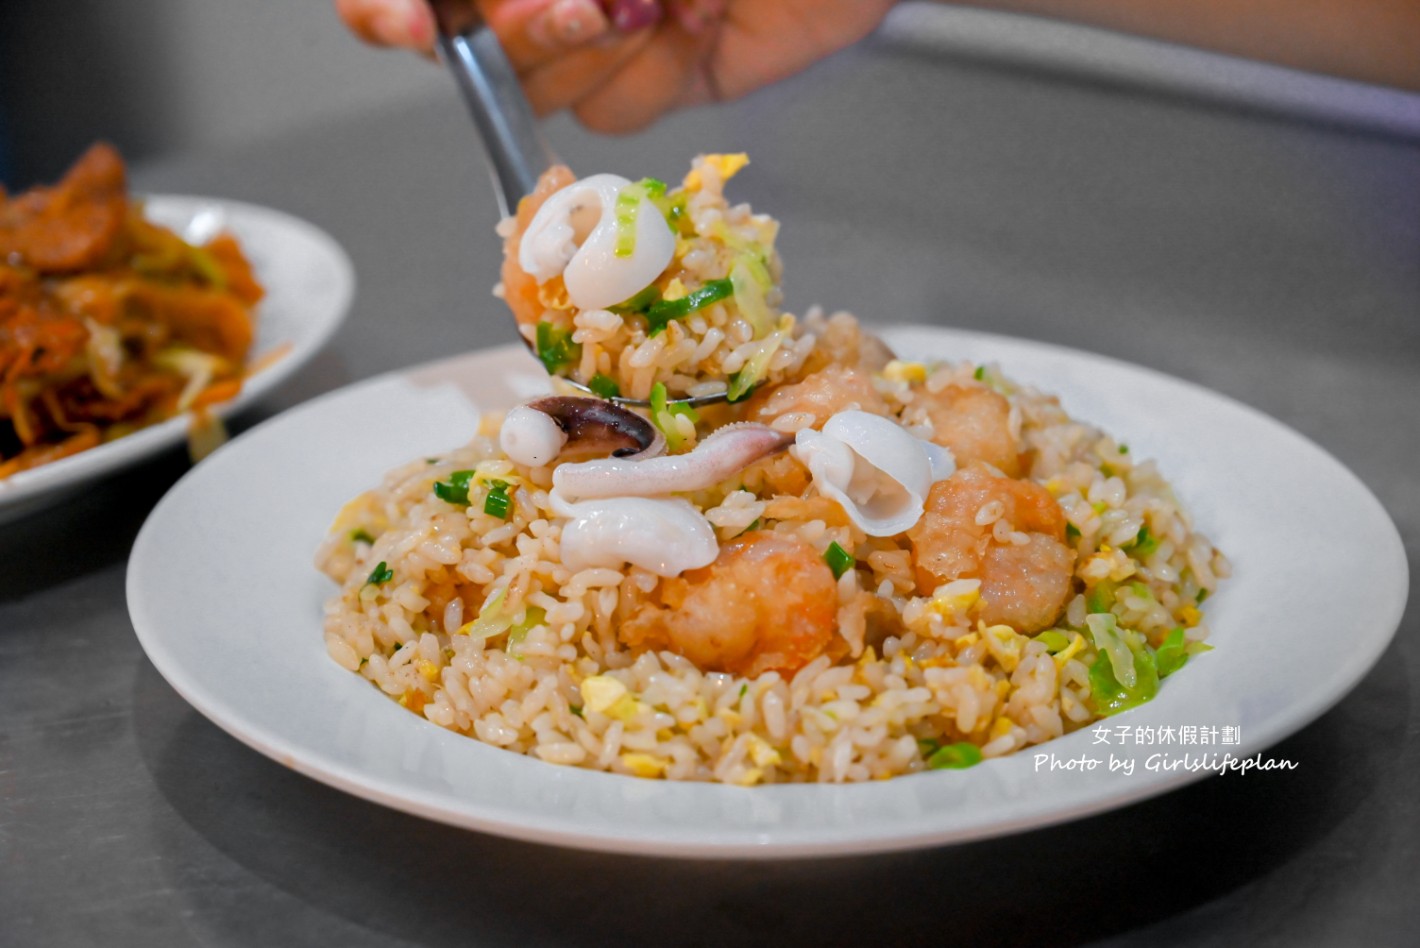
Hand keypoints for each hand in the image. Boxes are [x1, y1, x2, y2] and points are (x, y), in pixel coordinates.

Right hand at [334, 0, 897, 131]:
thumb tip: (459, 1)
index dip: (391, 10)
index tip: (419, 23)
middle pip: (471, 50)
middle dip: (529, 30)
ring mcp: (604, 35)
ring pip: (544, 91)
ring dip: (605, 46)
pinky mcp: (661, 79)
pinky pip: (619, 114)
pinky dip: (660, 71)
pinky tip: (703, 17)